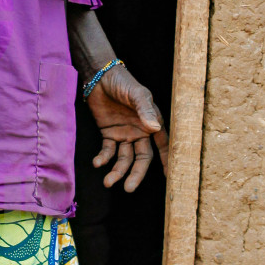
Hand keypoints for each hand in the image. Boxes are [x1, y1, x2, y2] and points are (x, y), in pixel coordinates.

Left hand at [86, 64, 168, 192]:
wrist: (100, 77)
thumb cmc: (124, 82)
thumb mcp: (137, 94)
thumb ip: (145, 111)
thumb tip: (154, 128)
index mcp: (152, 123)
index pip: (162, 145)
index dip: (165, 161)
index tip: (168, 177)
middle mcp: (140, 132)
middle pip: (141, 159)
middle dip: (135, 174)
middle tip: (128, 188)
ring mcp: (124, 134)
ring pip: (123, 158)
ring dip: (116, 170)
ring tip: (108, 182)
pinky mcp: (109, 133)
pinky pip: (107, 150)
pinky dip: (103, 158)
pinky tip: (97, 163)